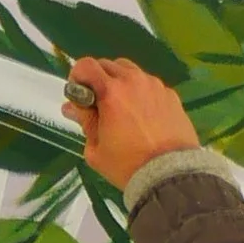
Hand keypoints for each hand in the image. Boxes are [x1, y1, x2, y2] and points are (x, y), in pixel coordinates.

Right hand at [64, 54, 199, 193]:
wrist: (171, 176)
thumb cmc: (128, 166)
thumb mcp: (96, 150)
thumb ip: (84, 122)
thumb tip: (72, 106)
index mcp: (111, 92)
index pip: (86, 65)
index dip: (77, 76)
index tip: (79, 94)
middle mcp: (133, 81)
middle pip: (107, 65)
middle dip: (98, 79)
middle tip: (99, 104)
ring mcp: (155, 86)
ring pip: (131, 71)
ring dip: (120, 82)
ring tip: (122, 108)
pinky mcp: (171, 95)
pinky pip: (150, 85)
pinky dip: (141, 93)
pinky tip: (144, 116)